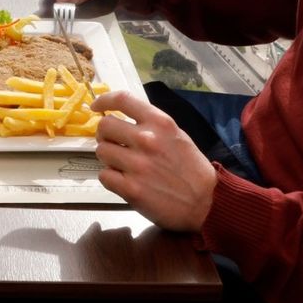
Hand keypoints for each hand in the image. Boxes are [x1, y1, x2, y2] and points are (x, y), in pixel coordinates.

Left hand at [91, 91, 216, 231]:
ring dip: (108, 158)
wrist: (206, 203)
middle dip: (105, 135)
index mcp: (160, 123)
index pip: (123, 100)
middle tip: (113, 144)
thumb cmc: (191, 168)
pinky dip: (111, 178)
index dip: (104, 100)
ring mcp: (137, 164)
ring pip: (101, 151)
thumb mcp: (176, 135)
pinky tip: (124, 181)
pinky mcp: (131, 188)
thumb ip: (151, 125)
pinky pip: (104, 175)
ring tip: (122, 165)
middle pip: (104, 126)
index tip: (96, 106)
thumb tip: (121, 119)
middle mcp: (147, 139)